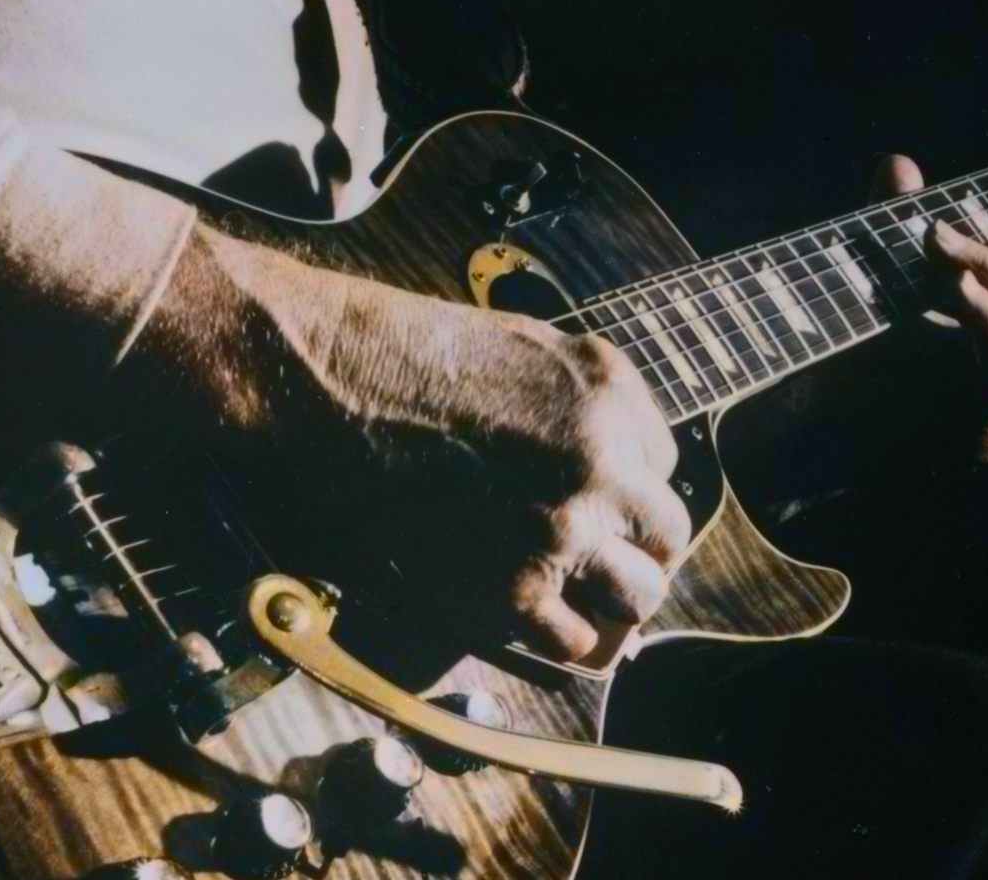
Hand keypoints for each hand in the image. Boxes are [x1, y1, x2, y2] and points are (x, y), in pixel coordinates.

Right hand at [145, 227, 691, 670]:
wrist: (320, 379)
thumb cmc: (400, 353)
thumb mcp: (525, 347)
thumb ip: (580, 402)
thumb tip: (608, 460)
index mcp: (613, 391)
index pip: (662, 463)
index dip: (623, 488)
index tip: (590, 502)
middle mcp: (606, 458)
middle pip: (668, 534)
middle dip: (634, 549)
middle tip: (595, 561)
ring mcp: (565, 524)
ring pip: (639, 595)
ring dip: (608, 599)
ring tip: (568, 596)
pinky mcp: (513, 585)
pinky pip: (572, 641)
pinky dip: (554, 638)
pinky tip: (521, 616)